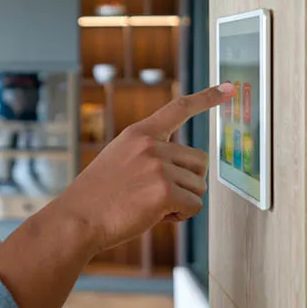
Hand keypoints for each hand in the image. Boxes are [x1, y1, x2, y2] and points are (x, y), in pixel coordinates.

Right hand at [58, 83, 234, 253]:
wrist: (76, 219)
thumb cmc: (97, 196)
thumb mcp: (119, 159)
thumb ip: (149, 154)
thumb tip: (184, 167)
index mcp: (139, 134)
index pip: (178, 108)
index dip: (207, 98)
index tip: (229, 88)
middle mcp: (150, 145)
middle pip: (200, 161)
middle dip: (188, 181)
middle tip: (158, 195)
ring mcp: (158, 166)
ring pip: (198, 186)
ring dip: (182, 201)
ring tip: (149, 205)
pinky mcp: (164, 191)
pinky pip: (194, 206)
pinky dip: (181, 216)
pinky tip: (154, 216)